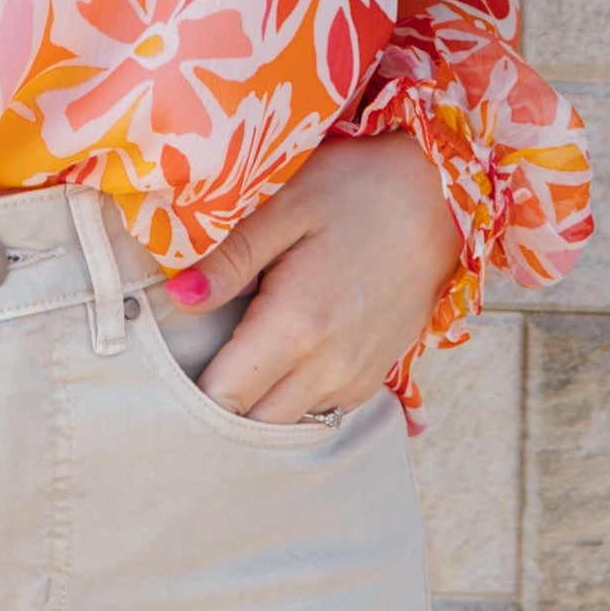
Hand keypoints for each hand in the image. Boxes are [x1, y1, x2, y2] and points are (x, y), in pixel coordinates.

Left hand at [169, 133, 463, 422]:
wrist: (442, 193)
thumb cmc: (356, 187)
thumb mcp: (286, 205)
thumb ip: (230, 258)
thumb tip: (178, 296)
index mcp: (297, 325)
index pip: (223, 397)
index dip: (185, 389)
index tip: (167, 361)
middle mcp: (329, 366)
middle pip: (253, 424)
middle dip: (217, 405)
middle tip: (194, 357)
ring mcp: (357, 375)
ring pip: (289, 422)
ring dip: (257, 404)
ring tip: (236, 354)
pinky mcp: (376, 373)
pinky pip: (322, 409)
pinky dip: (294, 396)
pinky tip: (280, 356)